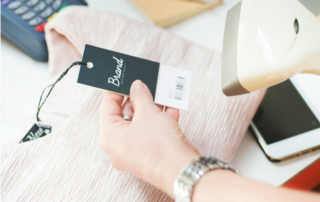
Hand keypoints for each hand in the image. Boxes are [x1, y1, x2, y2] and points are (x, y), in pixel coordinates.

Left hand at [99, 80, 199, 196]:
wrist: (181, 170)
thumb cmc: (159, 148)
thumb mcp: (147, 113)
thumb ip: (140, 96)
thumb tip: (136, 87)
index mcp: (109, 136)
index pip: (107, 105)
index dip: (117, 90)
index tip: (126, 81)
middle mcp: (119, 145)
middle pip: (125, 114)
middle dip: (139, 99)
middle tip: (147, 87)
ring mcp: (134, 150)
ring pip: (140, 122)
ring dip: (152, 108)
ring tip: (161, 95)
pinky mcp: (149, 153)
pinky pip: (151, 132)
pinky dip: (160, 120)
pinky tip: (170, 108)